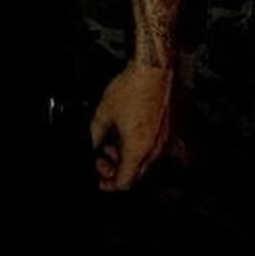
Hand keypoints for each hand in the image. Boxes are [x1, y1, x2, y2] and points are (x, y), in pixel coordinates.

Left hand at [89, 61, 173, 190]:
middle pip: (134, 175)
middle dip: (114, 170)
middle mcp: (154, 150)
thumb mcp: (103, 115)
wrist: (152, 72)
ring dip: (123, 158)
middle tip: (100, 158)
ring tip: (109, 143)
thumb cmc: (131, 90)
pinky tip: (123, 134)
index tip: (97, 177)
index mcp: (138, 150)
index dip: (107, 183)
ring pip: (142, 162)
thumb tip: (89, 147)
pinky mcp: (165, 132)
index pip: (124, 182)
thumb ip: (93, 137)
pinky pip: (149, 149)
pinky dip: (135, 148)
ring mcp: (162, 141)